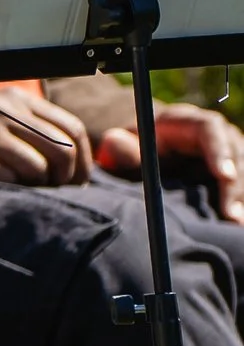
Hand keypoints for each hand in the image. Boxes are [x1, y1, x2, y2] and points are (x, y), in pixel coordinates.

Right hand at [0, 90, 93, 191]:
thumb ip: (38, 127)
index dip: (83, 160)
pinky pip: (7, 179)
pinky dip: (10, 188)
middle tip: (55, 190)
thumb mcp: (4, 115)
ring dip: (36, 186)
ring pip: (37, 167)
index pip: (72, 128)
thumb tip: (80, 160)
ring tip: (24, 188)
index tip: (79, 180)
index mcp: (19, 99)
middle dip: (65, 178)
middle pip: (61, 149)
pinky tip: (1, 187)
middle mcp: (4, 111)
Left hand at [99, 102, 243, 224]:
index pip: (210, 127)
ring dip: (240, 197)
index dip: (219, 150)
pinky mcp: (232, 170)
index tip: (223, 175)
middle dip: (234, 184)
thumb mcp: (126, 148)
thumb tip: (114, 141)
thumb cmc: (137, 150)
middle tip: (231, 214)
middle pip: (234, 151)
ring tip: (236, 223)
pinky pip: (239, 184)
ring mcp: (228, 152)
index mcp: (188, 122)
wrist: (148, 156)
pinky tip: (236, 224)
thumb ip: (121, 148)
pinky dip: (238, 201)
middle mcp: (215, 134)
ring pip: (242, 170)